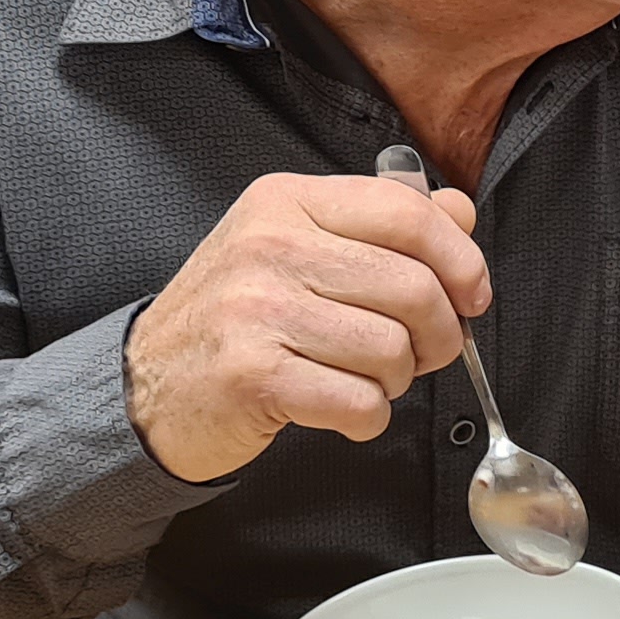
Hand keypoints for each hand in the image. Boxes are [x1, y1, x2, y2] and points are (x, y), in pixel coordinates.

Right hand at [120, 170, 487, 482]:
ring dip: (396, 380)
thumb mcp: (299, 244)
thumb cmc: (237, 317)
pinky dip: (367, 417)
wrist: (147, 384)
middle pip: (414, 288)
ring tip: (363, 378)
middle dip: (439, 335)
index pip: (409, 214)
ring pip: (392, 350)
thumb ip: (382, 223)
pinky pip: (360, 401)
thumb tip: (459, 212)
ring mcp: (257, 310)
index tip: (472, 294)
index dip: (461, 260)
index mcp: (288, 201)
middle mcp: (270, 246)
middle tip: (419, 352)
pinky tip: (343, 408)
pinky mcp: (253, 375)